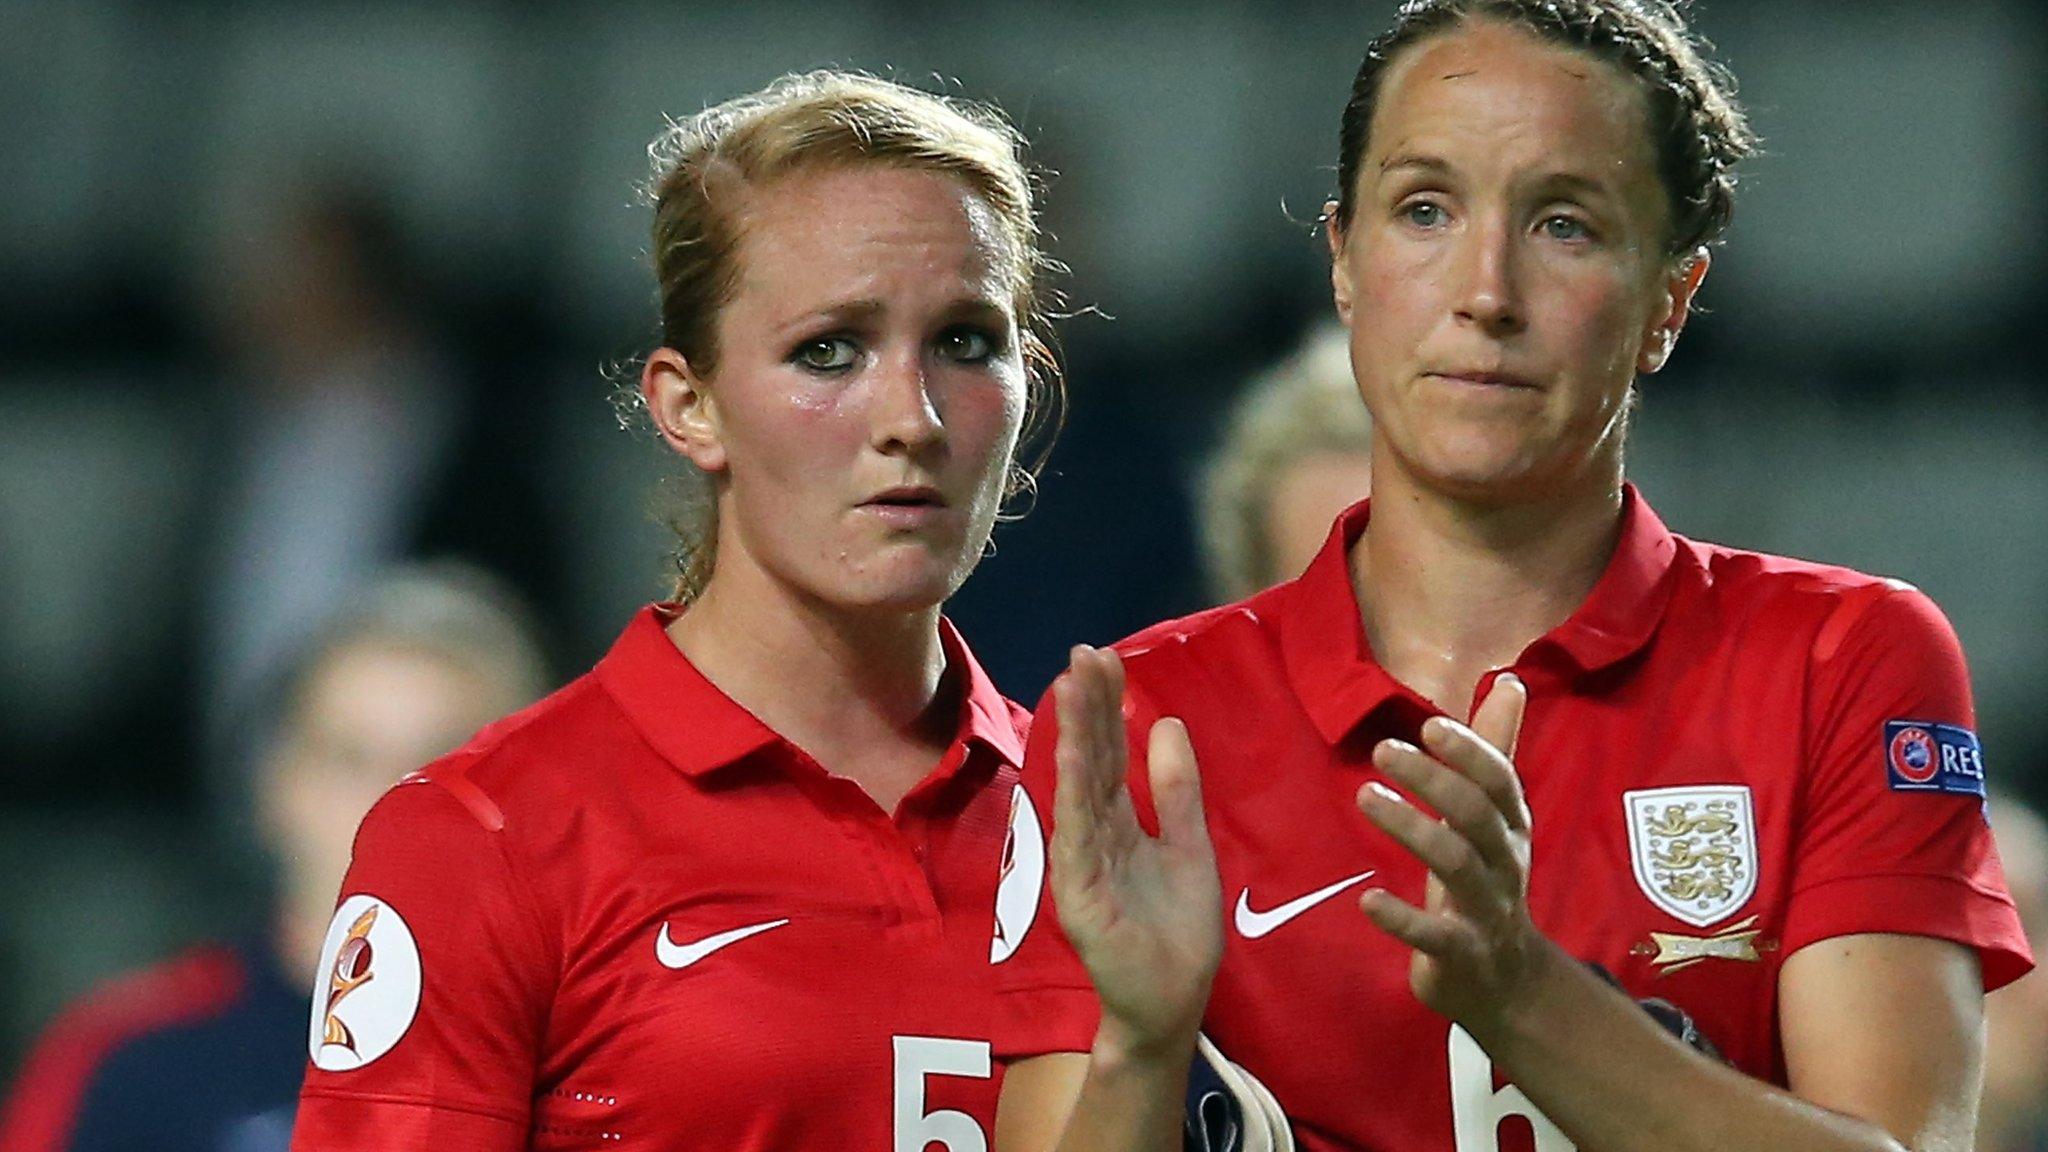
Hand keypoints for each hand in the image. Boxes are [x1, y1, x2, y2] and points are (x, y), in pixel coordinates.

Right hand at [1049, 645, 1222, 1058]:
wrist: (1172, 1002)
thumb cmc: (1176, 932)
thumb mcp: (1189, 846)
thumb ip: (1176, 791)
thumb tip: (1165, 722)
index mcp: (1119, 824)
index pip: (1109, 755)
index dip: (1106, 708)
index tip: (1102, 659)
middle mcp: (1093, 836)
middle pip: (1091, 761)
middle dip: (1087, 707)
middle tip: (1082, 653)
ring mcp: (1081, 864)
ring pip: (1078, 789)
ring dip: (1075, 737)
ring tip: (1072, 687)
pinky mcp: (1079, 895)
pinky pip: (1076, 837)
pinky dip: (1073, 795)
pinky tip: (1072, 757)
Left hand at [1355, 674, 1549, 1034]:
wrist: (1505, 983)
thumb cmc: (1487, 882)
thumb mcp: (1493, 818)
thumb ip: (1495, 752)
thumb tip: (1510, 680)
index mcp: (1510, 826)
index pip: (1499, 780)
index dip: (1469, 751)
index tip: (1427, 724)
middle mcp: (1504, 863)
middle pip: (1477, 815)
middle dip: (1434, 780)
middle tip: (1382, 750)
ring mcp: (1485, 910)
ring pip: (1456, 864)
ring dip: (1411, 828)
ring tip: (1365, 797)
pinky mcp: (1460, 954)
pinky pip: (1435, 936)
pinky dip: (1401, 918)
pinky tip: (1367, 899)